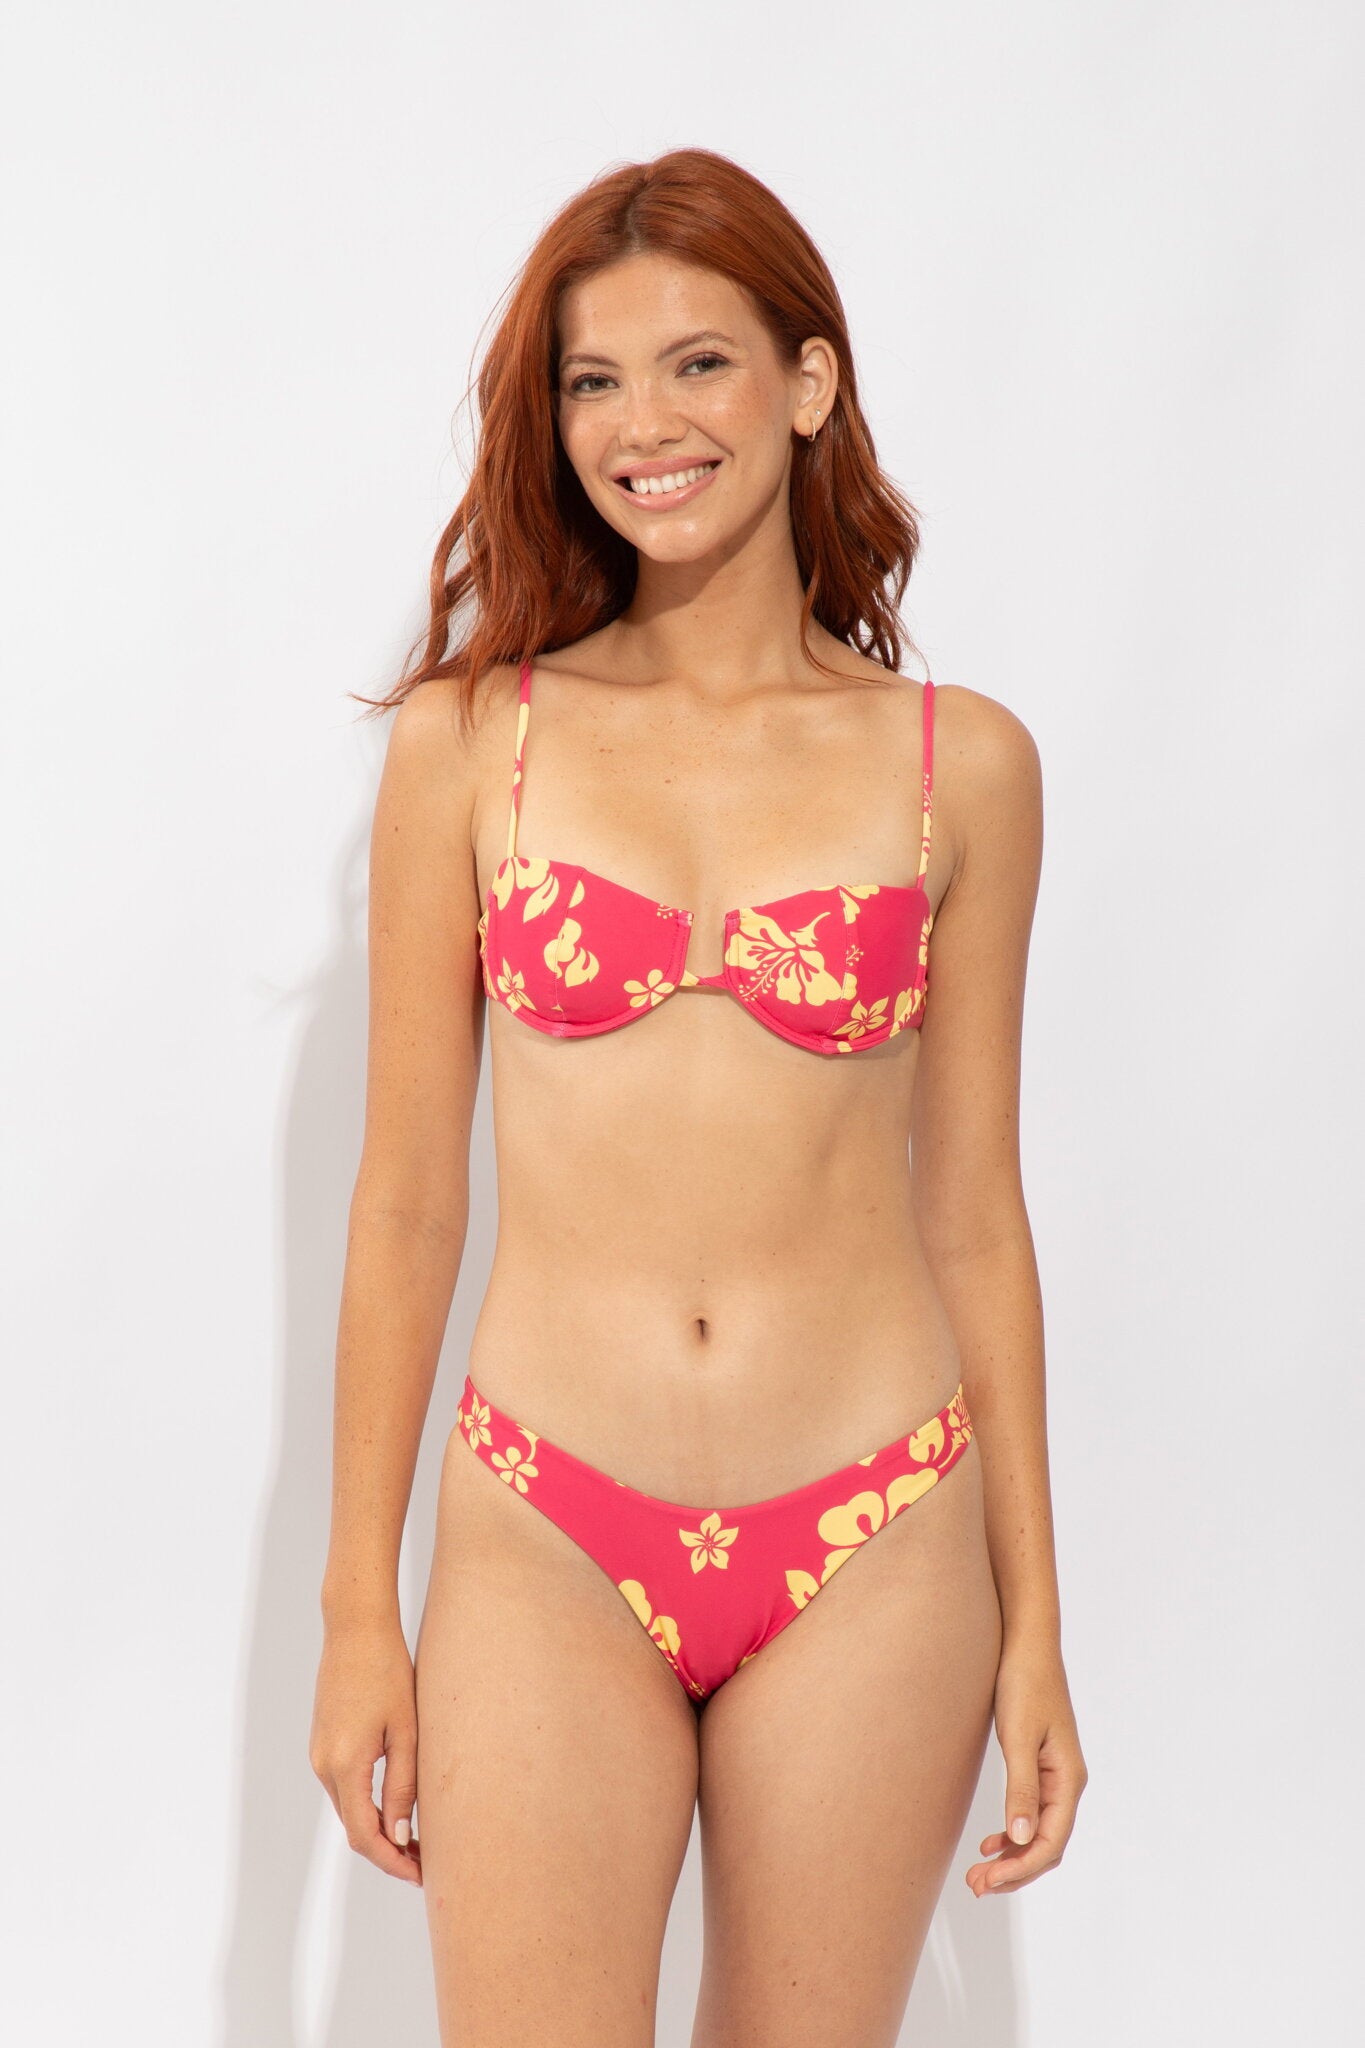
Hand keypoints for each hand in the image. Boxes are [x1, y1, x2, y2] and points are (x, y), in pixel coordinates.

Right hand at [309, 1614, 422, 1886]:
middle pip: (354, 1828)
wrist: (355, 1628)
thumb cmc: (388, 1671)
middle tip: (425, 1862)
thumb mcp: (406, 1730)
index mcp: (345, 1765)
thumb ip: (402, 1785)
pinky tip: (393, 1804)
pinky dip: (366, 1804)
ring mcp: (319, 1754)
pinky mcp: (322, 1742)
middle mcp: (324, 1765)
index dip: (391, 1862)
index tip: (420, 1875)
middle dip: (387, 1851)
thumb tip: (400, 1836)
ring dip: (377, 1828)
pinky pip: (343, 1787)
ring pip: (348, 1808)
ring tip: (416, 1837)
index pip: (365, 1836)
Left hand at [966, 1636, 1086, 1896]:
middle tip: (976, 1885)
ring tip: (980, 1872)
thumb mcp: (1018, 1737)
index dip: (1021, 1869)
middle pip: (1046, 1844)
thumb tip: (1020, 1837)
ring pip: (1039, 1832)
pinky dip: (1013, 1832)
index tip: (988, 1880)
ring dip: (1012, 1856)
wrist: (1026, 1643)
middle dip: (1014, 1870)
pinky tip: (992, 1840)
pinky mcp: (1040, 1763)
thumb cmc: (1024, 1683)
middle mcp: (1067, 1781)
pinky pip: (1032, 1812)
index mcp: (1067, 1778)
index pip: (1051, 1842)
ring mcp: (1055, 1774)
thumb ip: (1021, 1788)